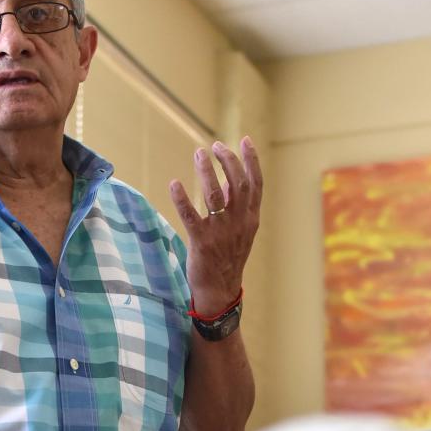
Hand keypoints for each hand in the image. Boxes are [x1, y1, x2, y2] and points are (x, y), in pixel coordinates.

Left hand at [169, 137, 261, 317]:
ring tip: (199, 154)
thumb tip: (226, 180)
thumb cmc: (228, 257)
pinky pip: (191, 216)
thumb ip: (235, 206)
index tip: (245, 140)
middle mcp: (238, 223)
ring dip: (207, 171)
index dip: (252, 160)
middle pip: (238, 183)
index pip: (255, 184)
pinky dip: (182, 199)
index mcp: (250, 219)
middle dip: (228, 160)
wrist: (220, 290)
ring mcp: (220, 233)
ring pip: (216, 195)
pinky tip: (175, 184)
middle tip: (214, 146)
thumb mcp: (240, 231)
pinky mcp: (202, 243)